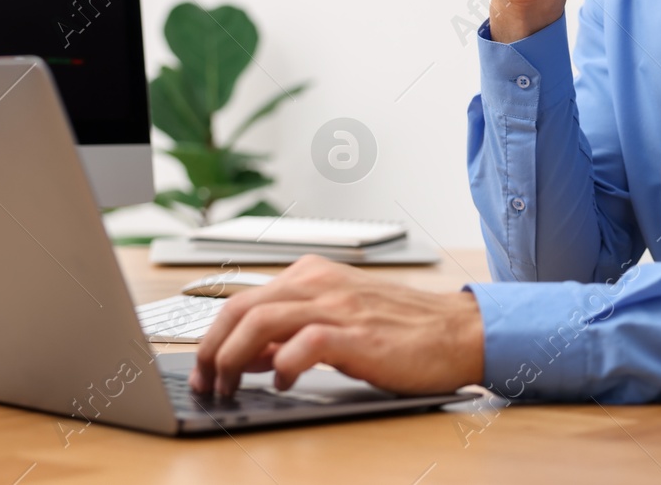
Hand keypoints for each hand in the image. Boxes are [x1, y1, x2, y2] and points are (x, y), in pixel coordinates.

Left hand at [188, 255, 484, 396]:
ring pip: (263, 320)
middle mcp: (321, 285)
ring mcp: (339, 307)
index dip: (213, 334)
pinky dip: (284, 365)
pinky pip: (305, 344)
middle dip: (211, 346)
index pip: (244, 297)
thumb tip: (250, 356)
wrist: (456, 332)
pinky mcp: (357, 336)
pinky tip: (285, 383)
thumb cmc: (401, 330)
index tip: (204, 365)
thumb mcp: (339, 320)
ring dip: (234, 356)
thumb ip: (294, 332)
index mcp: (314, 276)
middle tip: (206, 380)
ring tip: (230, 385)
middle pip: (242, 305)